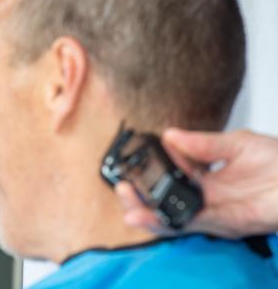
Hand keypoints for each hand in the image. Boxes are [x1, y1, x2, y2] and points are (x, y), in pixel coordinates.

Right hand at [116, 128, 277, 237]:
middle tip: (122, 189)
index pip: (170, 176)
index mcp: (206, 177)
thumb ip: (202, 143)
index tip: (133, 164)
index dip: (150, 172)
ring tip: (130, 210)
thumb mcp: (236, 143)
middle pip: (166, 203)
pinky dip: (173, 220)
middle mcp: (207, 197)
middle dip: (140, 200)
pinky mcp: (228, 222)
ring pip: (175, 219)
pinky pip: (196, 222)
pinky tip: (154, 216)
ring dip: (150, 216)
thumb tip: (170, 135)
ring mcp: (216, 211)